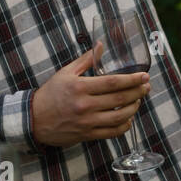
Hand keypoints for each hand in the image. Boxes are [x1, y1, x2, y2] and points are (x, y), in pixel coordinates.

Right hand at [29, 43, 149, 148]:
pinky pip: (112, 132)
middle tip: (147, 86)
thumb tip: (101, 45)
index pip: (113, 82)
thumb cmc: (50, 94)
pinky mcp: (87, 134)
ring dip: (133, 108)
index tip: (143, 76)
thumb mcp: (65, 73)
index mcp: (80, 87)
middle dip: (138, 91)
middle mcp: (85, 105)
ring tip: (139, 100)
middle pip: (119, 98)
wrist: (34, 119)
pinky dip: (124, 125)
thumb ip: (85, 60)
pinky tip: (128, 118)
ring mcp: (87, 121)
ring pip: (119, 116)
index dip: (132, 79)